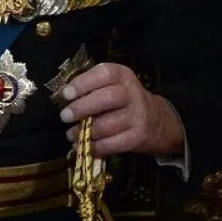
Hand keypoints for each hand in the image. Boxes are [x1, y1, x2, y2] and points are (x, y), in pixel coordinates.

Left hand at [58, 62, 183, 156]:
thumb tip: (64, 97)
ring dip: (85, 131)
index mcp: (123, 76)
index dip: (83, 83)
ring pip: (109, 124)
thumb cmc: (123, 101)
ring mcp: (138, 116)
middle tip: (64, 116)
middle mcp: (133, 94)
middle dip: (82, 107)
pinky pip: (114, 143)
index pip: (105, 74)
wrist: (157, 121)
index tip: (66, 94)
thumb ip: (92, 87)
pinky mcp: (138, 137)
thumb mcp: (112, 85)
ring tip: (70, 134)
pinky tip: (83, 146)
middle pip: (108, 98)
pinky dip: (96, 147)